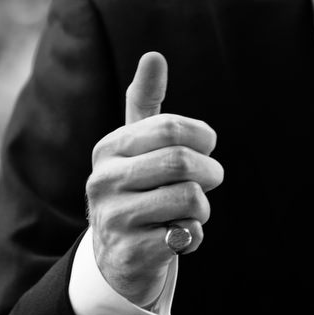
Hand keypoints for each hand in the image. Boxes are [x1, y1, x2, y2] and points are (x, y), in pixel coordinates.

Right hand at [86, 52, 222, 304]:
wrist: (116, 259)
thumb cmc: (136, 189)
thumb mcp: (136, 146)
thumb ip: (146, 101)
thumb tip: (154, 55)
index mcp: (108, 148)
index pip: (170, 128)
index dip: (201, 137)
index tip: (205, 147)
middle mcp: (104, 181)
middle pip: (182, 162)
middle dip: (209, 172)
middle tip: (209, 180)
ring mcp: (114, 219)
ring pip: (190, 199)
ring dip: (202, 208)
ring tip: (186, 212)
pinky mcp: (131, 253)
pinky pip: (187, 235)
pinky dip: (194, 236)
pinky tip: (175, 238)